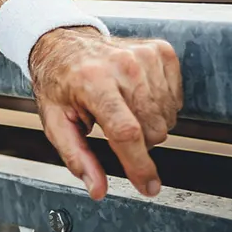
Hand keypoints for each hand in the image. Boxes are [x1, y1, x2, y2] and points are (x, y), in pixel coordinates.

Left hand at [29, 26, 182, 199]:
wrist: (64, 43)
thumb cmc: (59, 82)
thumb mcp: (55, 120)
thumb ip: (76, 156)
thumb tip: (97, 189)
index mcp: (92, 81)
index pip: (126, 132)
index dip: (139, 165)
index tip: (149, 187)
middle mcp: (122, 65)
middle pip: (152, 130)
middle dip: (137, 143)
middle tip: (112, 126)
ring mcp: (144, 56)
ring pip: (167, 118)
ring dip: (148, 124)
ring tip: (122, 108)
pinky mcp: (161, 51)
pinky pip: (176, 99)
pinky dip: (159, 106)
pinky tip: (136, 96)